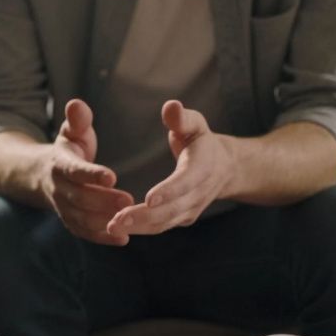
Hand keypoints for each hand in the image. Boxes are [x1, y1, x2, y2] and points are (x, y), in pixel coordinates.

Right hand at [42, 99, 132, 244]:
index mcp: (59, 163)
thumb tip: (77, 104)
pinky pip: (83, 232)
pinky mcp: (69, 221)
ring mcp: (62, 207)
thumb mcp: (70, 132)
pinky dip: (101, 237)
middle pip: (79, 197)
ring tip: (129, 222)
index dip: (91, 174)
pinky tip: (122, 239)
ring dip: (104, 221)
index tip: (112, 176)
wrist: (41, 176)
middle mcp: (58, 188)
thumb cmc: (67, 150)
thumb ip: (77, 120)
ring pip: (81, 218)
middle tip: (129, 201)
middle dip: (103, 200)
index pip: (74, 170)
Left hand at [107, 100, 234, 237]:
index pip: (187, 181)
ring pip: (164, 222)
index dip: (169, 190)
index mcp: (204, 167)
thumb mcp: (196, 125)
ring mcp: (191, 209)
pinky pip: (160, 226)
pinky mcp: (182, 218)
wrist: (224, 168)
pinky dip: (140, 229)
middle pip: (172, 209)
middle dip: (144, 216)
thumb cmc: (202, 141)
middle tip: (116, 220)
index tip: (149, 198)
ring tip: (111, 227)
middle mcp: (199, 193)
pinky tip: (118, 228)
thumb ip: (182, 118)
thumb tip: (171, 106)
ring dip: (138, 227)